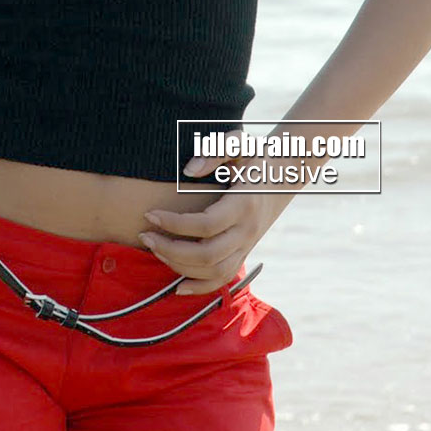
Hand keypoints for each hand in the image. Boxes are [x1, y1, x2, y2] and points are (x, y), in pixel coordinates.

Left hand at [138, 155, 283, 295]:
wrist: (286, 173)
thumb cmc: (256, 156)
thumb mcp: (239, 144)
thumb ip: (215, 151)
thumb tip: (188, 170)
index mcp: (243, 204)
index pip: (205, 225)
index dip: (174, 224)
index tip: (150, 214)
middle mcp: (247, 230)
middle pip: (207, 254)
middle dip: (170, 249)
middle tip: (145, 235)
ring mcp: (247, 244)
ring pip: (214, 271)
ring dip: (179, 266)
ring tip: (155, 248)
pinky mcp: (244, 252)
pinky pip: (224, 279)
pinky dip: (200, 287)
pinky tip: (178, 286)